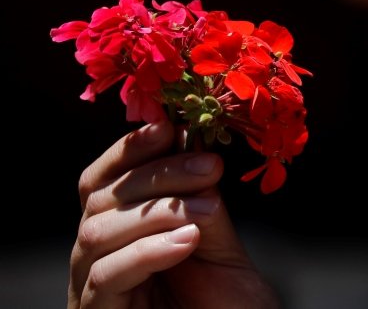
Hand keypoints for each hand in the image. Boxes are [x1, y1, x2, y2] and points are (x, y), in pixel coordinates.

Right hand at [68, 119, 278, 308]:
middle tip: (209, 167)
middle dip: (157, 174)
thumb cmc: (225, 307)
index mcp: (121, 232)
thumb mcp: (220, 248)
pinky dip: (147, 250)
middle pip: (101, 198)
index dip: (130, 149)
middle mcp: (96, 256)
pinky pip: (106, 275)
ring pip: (96, 231)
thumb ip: (203, 206)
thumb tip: (195, 152)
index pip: (104, 180)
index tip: (170, 126)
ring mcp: (91, 287)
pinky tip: (186, 240)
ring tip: (205, 210)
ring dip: (156, 211)